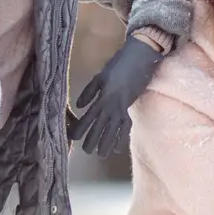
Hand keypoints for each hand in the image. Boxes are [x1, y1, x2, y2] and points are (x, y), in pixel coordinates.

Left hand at [69, 37, 163, 157]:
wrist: (139, 60)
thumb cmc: (118, 65)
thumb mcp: (100, 76)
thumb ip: (89, 92)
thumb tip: (79, 106)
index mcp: (102, 97)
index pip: (88, 117)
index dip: (80, 128)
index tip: (73, 137)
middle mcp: (111, 106)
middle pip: (100, 127)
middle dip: (92, 140)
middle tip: (86, 152)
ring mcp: (123, 108)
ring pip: (113, 130)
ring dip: (107, 143)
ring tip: (101, 154)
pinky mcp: (131, 108)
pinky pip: (126, 126)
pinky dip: (122, 137)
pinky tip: (118, 148)